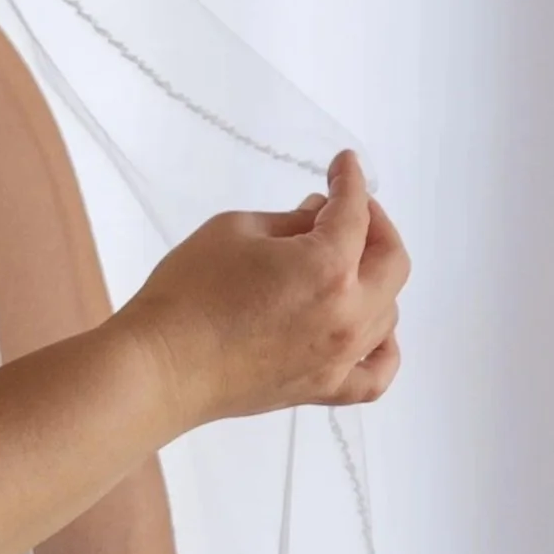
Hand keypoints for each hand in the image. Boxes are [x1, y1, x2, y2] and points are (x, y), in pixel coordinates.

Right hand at [119, 150, 408, 429]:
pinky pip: (376, 374)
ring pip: (386, 312)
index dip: (350, 180)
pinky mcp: (322, 388)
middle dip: (377, 225)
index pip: (355, 212)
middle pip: (391, 262)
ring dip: (374, 281)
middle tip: (351, 210)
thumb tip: (317, 219)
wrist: (161, 368)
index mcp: (327, 265)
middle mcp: (347, 313)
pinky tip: (369, 332)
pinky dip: (384, 351)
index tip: (343, 164)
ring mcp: (339, 357)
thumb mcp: (233, 230)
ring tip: (344, 266)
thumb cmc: (187, 293)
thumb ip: (288, 221)